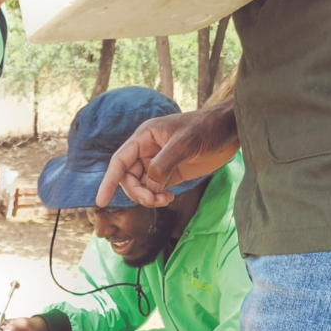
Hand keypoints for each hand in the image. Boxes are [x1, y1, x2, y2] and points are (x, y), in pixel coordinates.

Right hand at [96, 101, 239, 208]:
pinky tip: (170, 197)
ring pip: (141, 186)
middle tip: (155, 199)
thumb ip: (162, 165)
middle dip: (137, 192)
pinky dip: (158, 197)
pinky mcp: (170, 173)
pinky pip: (155, 189)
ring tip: (166, 199)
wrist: (230, 131)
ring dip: (149, 197)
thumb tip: (150, 184)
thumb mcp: (183, 145)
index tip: (100, 201)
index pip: (119, 161)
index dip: (108, 181)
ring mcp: (158, 162)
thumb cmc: (206, 129)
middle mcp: (147, 150)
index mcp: (145, 137)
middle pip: (128, 178)